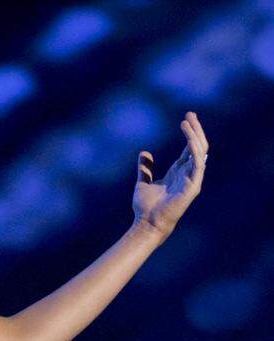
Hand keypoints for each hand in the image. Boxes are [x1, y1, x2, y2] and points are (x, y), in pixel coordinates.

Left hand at [132, 112, 208, 242]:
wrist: (147, 223)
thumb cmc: (146, 207)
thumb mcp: (143, 182)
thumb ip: (145, 168)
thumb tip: (144, 152)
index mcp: (178, 172)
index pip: (189, 148)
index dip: (189, 133)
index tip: (186, 118)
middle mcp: (187, 174)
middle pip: (197, 147)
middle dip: (195, 130)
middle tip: (190, 114)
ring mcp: (192, 179)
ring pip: (200, 152)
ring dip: (194, 136)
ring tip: (186, 122)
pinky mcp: (193, 186)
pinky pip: (198, 165)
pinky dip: (195, 151)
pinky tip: (190, 139)